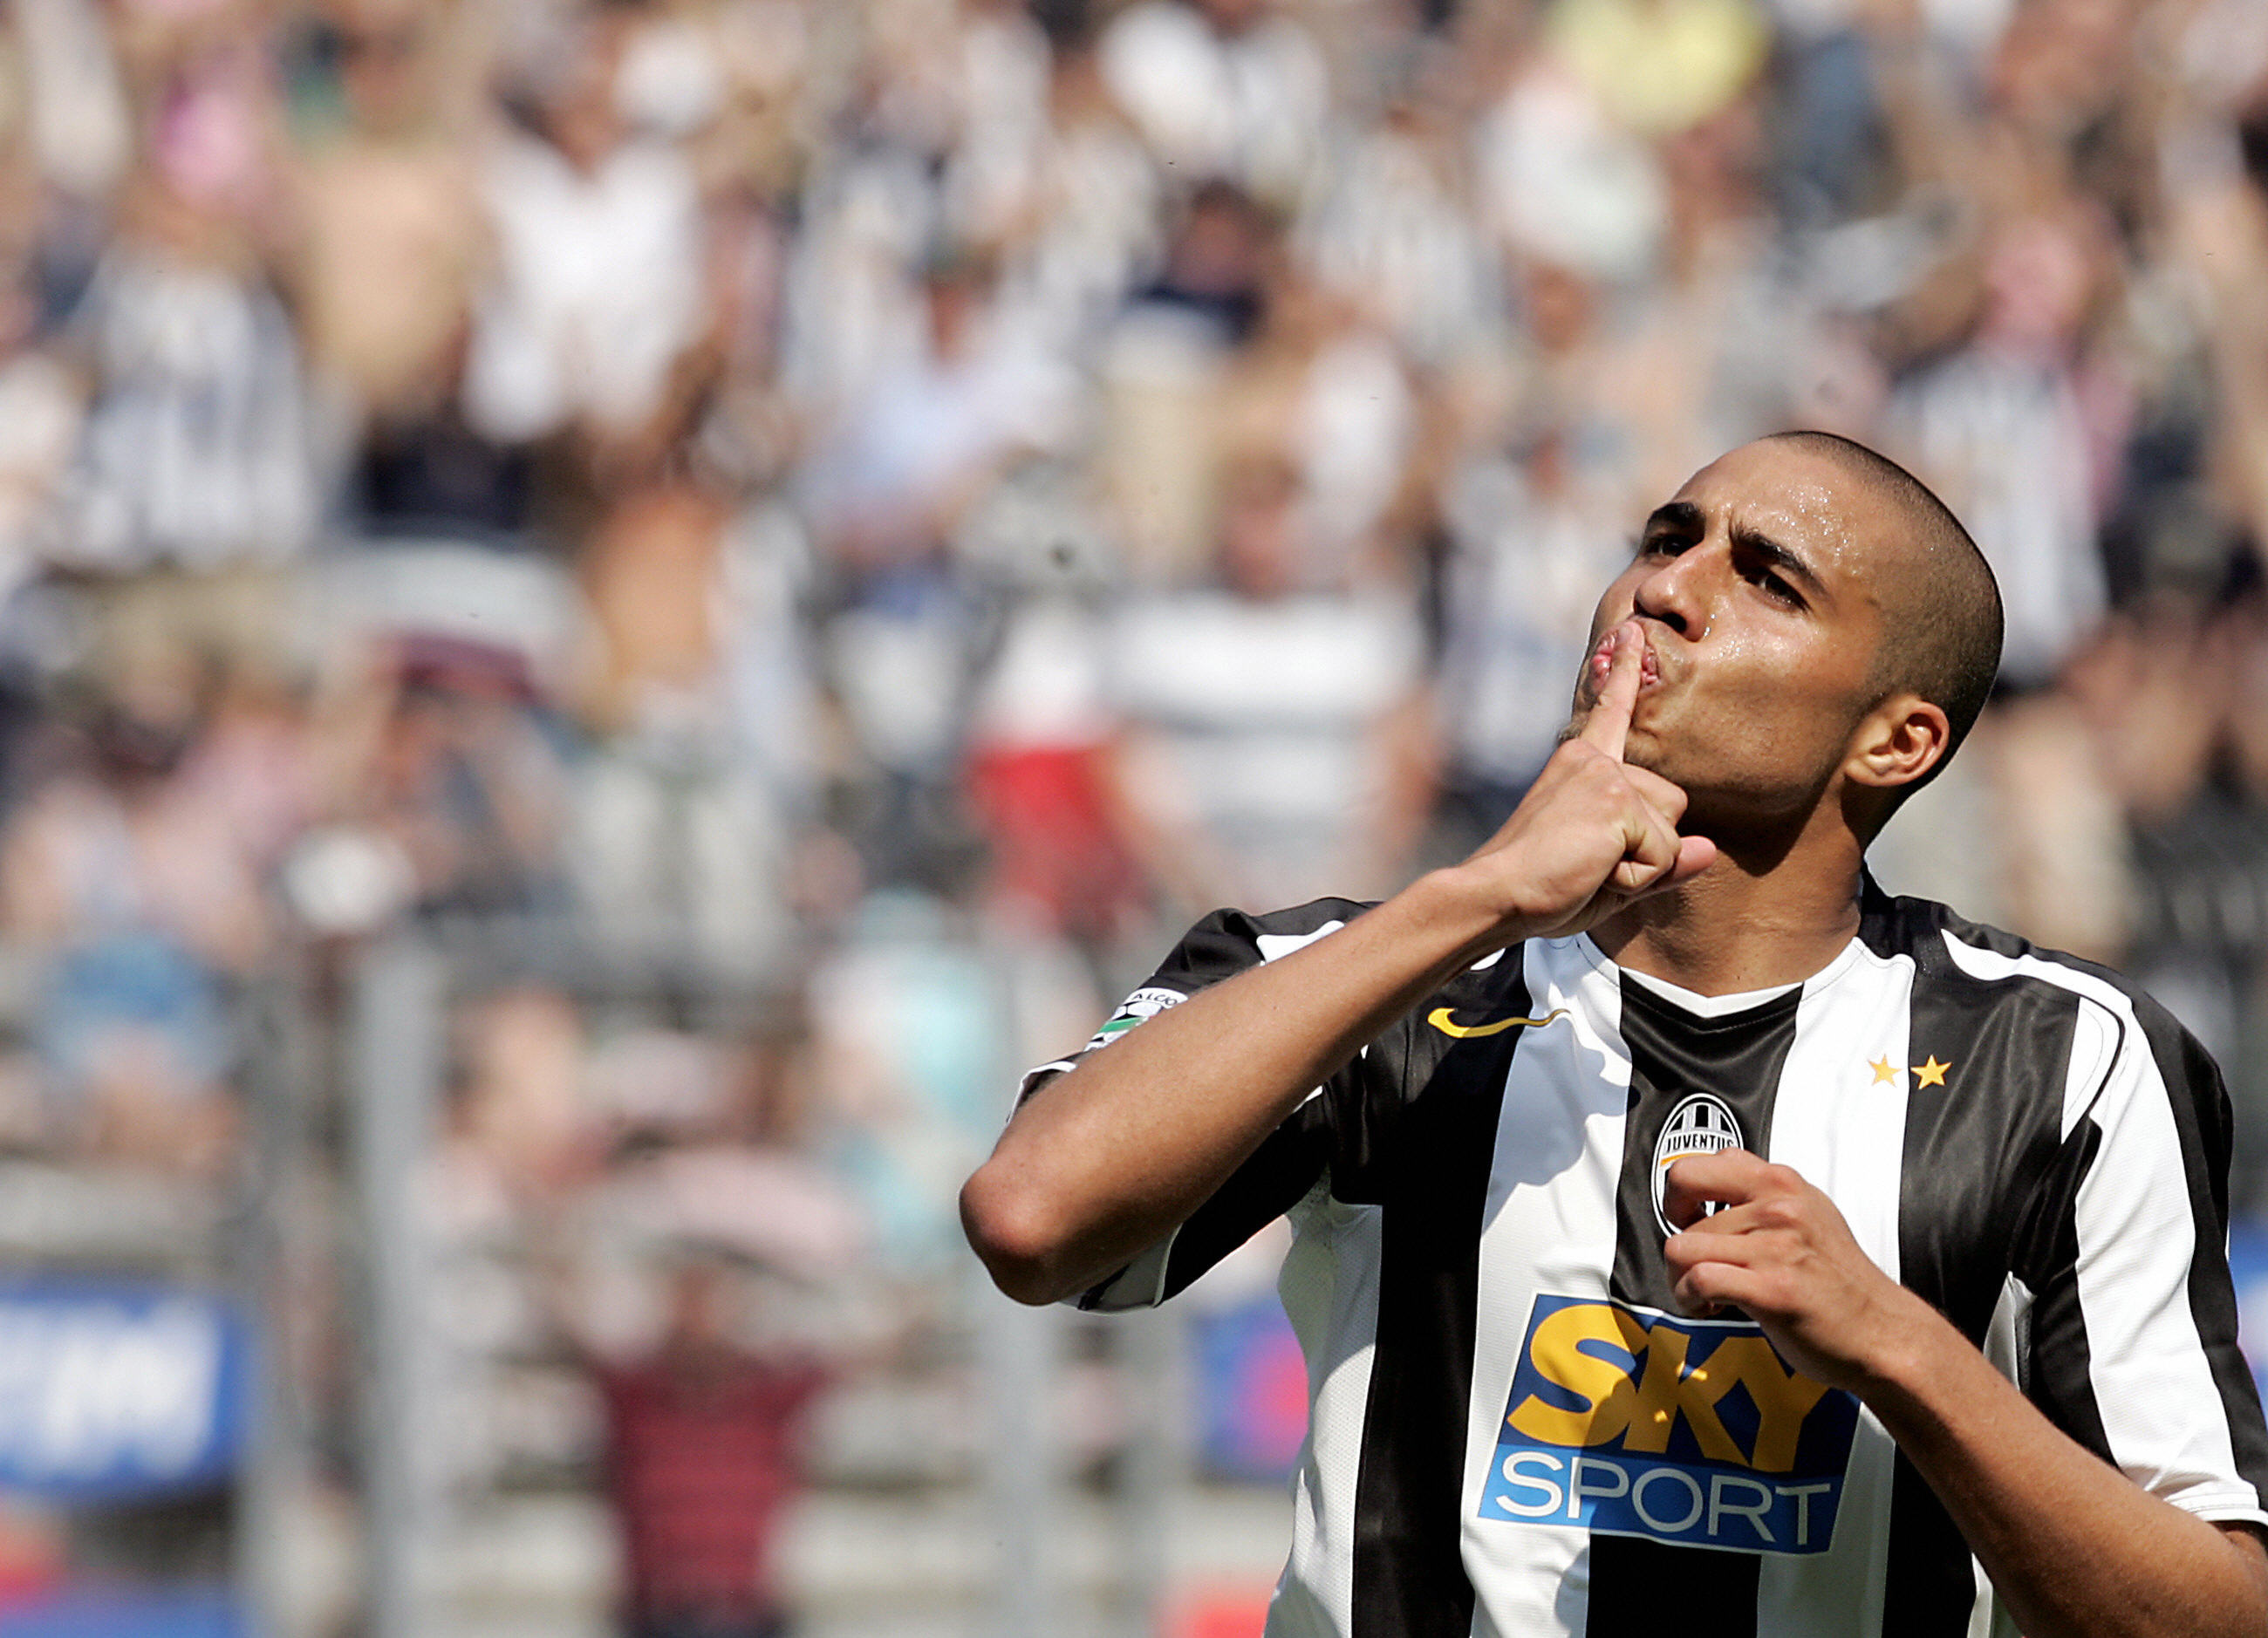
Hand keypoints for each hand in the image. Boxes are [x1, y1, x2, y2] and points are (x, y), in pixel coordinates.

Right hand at [1460, 621, 1717, 942]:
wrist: (1495, 894)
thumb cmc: (1539, 888)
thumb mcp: (1609, 875)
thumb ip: (1660, 861)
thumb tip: (1709, 850)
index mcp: (1579, 764)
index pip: (1611, 711)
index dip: (1623, 671)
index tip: (1629, 630)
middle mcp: (1594, 759)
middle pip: (1671, 804)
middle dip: (1646, 847)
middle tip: (1587, 862)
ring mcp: (1607, 775)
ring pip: (1671, 833)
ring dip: (1640, 866)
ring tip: (1586, 866)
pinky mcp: (1617, 799)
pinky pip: (1663, 855)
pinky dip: (1634, 878)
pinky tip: (1591, 870)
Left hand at [1661, 1148, 1931, 1394]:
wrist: (1883, 1332)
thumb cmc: (1839, 1281)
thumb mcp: (1810, 1214)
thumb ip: (1762, 1196)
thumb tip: (1706, 1191)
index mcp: (1783, 1183)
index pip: (1696, 1167)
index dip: (1680, 1197)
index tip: (1691, 1222)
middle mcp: (1780, 1207)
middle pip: (1683, 1215)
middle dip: (1679, 1247)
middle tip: (1694, 1267)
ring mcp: (1777, 1247)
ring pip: (1683, 1248)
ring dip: (1680, 1279)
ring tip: (1707, 1296)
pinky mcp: (1773, 1289)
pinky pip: (1699, 1280)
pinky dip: (1690, 1298)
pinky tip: (1712, 1308)